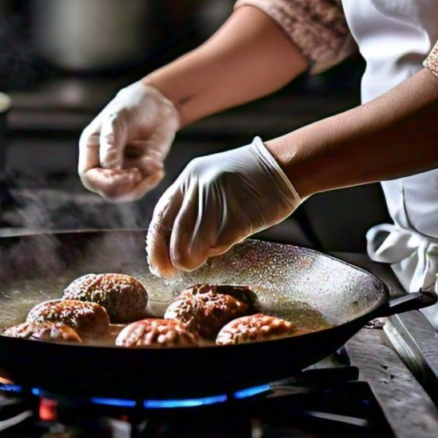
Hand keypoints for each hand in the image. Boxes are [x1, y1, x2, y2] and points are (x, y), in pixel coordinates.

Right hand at [78, 81, 180, 201]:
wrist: (157, 102)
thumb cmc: (132, 105)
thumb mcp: (119, 119)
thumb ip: (112, 141)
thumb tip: (108, 166)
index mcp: (92, 148)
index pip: (89, 175)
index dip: (104, 182)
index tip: (124, 175)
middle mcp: (104, 162)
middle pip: (106, 190)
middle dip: (123, 188)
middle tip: (139, 175)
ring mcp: (123, 168)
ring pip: (125, 193)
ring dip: (139, 188)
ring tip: (154, 170)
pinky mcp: (141, 171)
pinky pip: (142, 186)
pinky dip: (151, 182)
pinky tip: (159, 169)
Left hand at [146, 137, 300, 277]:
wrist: (282, 166)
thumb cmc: (249, 177)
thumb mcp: (212, 178)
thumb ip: (194, 203)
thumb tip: (175, 240)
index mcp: (189, 176)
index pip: (161, 214)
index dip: (155, 242)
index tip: (156, 261)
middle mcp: (199, 187)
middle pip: (173, 232)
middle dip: (169, 257)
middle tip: (170, 271)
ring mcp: (217, 201)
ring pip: (193, 242)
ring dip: (191, 258)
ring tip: (194, 262)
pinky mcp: (237, 216)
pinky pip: (218, 243)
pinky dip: (216, 250)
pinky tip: (219, 247)